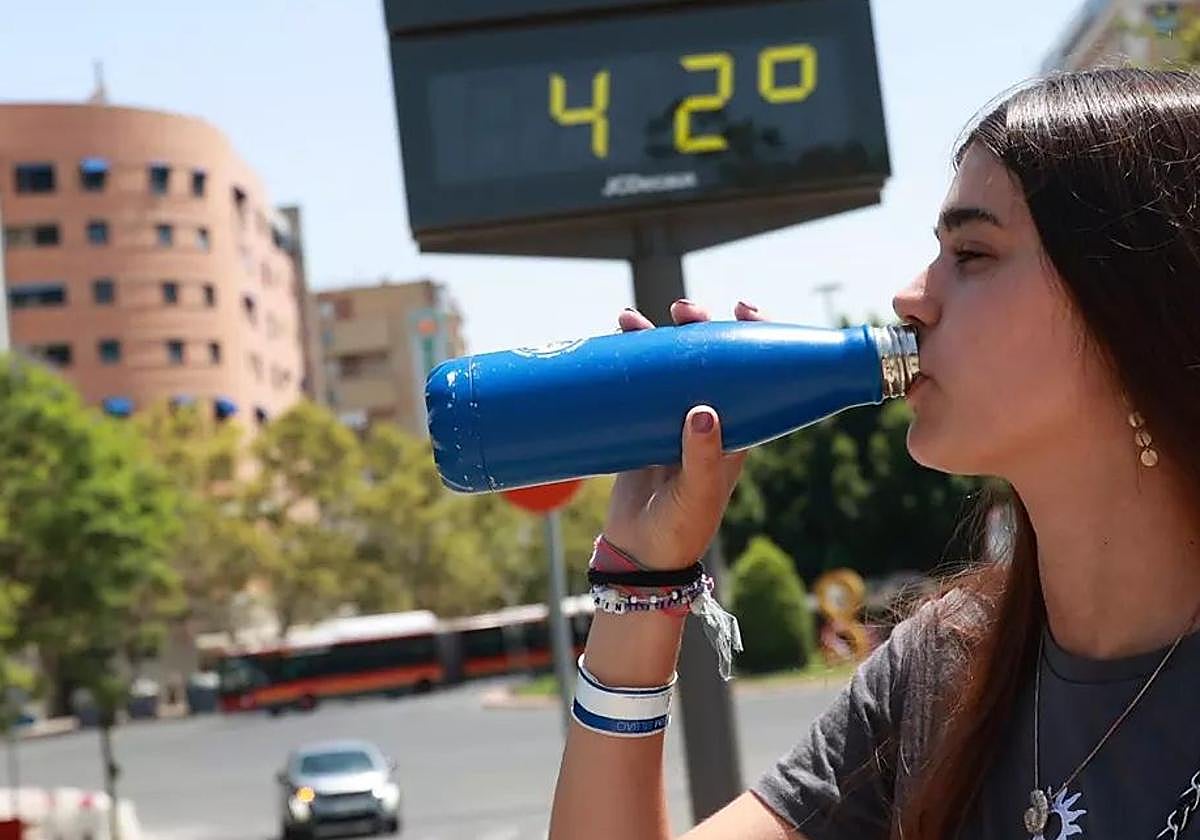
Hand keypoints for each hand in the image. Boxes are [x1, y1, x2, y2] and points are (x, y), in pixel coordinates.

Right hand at [601, 300, 766, 569]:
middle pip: (709, 358)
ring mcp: (672, 420)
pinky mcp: (640, 426)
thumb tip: (704, 410)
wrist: (639, 554)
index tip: (744, 310)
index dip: (755, 336)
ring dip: (658, 337)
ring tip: (634, 319)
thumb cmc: (680, 529)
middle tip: (683, 311)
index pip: (754, 373)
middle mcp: (709, 419)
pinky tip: (616, 335)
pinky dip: (628, 358)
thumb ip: (702, 457)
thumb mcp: (696, 494)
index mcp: (737, 429)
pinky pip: (637, 384)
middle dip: (699, 327)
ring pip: (670, 366)